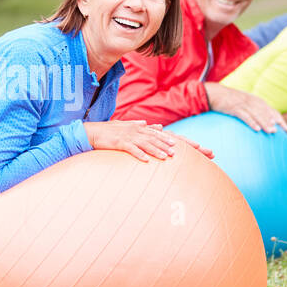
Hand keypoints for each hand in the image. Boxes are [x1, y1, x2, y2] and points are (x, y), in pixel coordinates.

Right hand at [83, 120, 213, 162]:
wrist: (90, 132)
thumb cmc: (109, 132)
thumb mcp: (127, 127)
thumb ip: (141, 126)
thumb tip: (153, 125)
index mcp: (142, 127)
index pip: (164, 134)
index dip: (180, 140)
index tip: (195, 146)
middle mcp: (138, 130)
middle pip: (160, 138)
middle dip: (175, 145)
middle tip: (189, 152)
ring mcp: (129, 136)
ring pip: (147, 143)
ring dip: (158, 150)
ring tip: (169, 156)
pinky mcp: (119, 142)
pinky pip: (131, 149)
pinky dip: (139, 154)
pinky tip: (146, 161)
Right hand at [204, 83, 286, 132]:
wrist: (214, 93)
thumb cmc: (229, 101)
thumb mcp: (244, 104)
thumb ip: (253, 112)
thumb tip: (262, 125)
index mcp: (256, 101)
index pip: (272, 111)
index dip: (280, 120)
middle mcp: (252, 102)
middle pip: (267, 113)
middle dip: (275, 122)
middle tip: (282, 132)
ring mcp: (243, 105)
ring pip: (257, 114)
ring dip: (265, 123)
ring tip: (272, 131)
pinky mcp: (234, 108)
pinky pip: (244, 116)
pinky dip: (251, 122)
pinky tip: (256, 129)